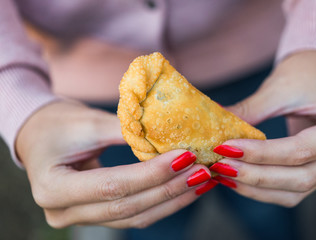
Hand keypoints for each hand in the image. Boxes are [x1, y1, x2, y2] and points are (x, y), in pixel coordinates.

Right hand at [16, 101, 211, 227]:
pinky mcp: (95, 215)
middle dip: (169, 189)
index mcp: (53, 187)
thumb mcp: (88, 122)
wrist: (39, 135)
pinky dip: (161, 203)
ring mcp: (79, 218)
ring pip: (134, 216)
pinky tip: (183, 190)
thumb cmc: (58, 124)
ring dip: (171, 200)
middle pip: (127, 206)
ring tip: (200, 182)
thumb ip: (126, 131)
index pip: (112, 186)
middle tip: (201, 171)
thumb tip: (168, 136)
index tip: (184, 157)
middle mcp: (62, 212)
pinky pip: (133, 215)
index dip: (152, 174)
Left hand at [210, 51, 315, 206]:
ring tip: (224, 175)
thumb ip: (248, 111)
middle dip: (255, 175)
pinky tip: (237, 179)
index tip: (226, 148)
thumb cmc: (307, 73)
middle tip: (221, 166)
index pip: (300, 151)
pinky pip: (290, 190)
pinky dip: (263, 188)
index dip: (261, 154)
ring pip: (295, 191)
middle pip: (300, 178)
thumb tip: (214, 123)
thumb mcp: (278, 89)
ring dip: (256, 187)